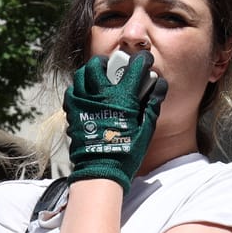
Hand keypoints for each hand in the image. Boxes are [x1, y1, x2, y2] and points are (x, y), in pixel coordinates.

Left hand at [64, 51, 166, 189]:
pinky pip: (72, 91)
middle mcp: (101, 95)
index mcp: (123, 98)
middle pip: (99, 64)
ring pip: (81, 74)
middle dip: (108, 62)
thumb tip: (159, 86)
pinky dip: (79, 89)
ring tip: (98, 78)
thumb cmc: (126, 153)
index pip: (134, 68)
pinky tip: (87, 95)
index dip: (142, 61)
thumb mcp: (146, 130)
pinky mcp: (72, 112)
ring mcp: (84, 102)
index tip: (145, 62)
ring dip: (91, 72)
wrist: (100, 170)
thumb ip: (152, 105)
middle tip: (114, 68)